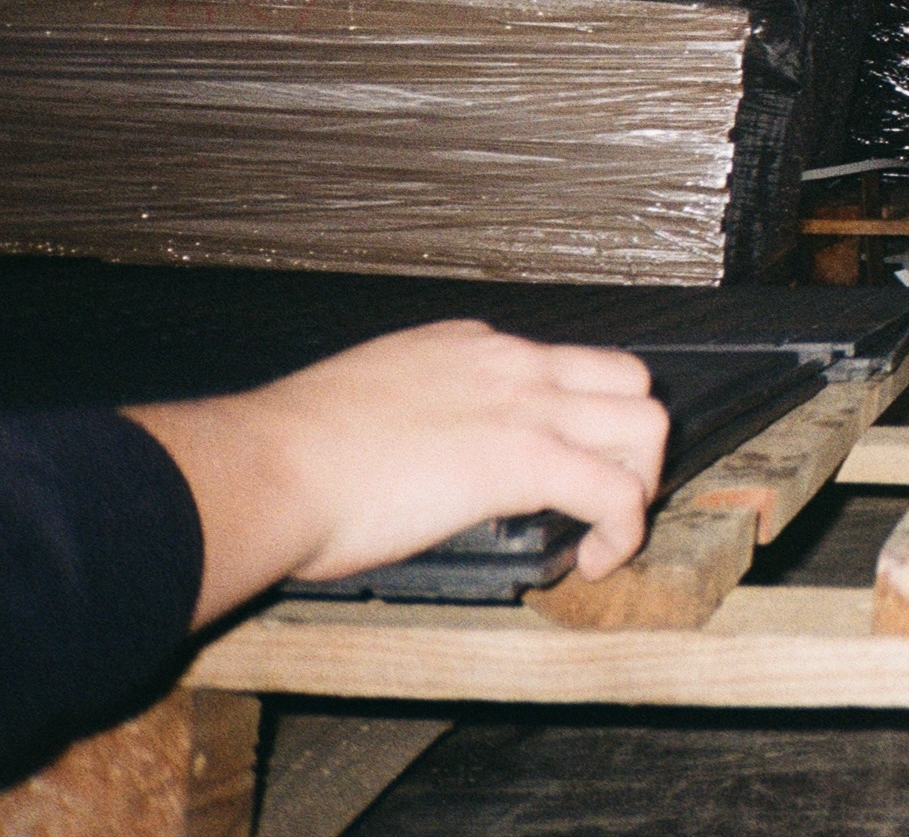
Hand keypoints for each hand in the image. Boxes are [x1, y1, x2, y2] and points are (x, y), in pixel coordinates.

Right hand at [126, 320, 668, 623]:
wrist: (262, 467)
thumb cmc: (284, 454)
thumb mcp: (366, 407)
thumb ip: (414, 421)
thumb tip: (417, 464)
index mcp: (467, 347)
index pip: (561, 363)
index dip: (577, 417)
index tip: (558, 462)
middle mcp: (508, 362)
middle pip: (628, 378)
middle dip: (631, 439)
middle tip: (602, 494)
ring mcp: (524, 405)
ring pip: (645, 421)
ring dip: (640, 480)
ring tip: (608, 527)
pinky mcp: (525, 459)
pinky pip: (616, 491)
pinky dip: (623, 530)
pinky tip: (595, 562)